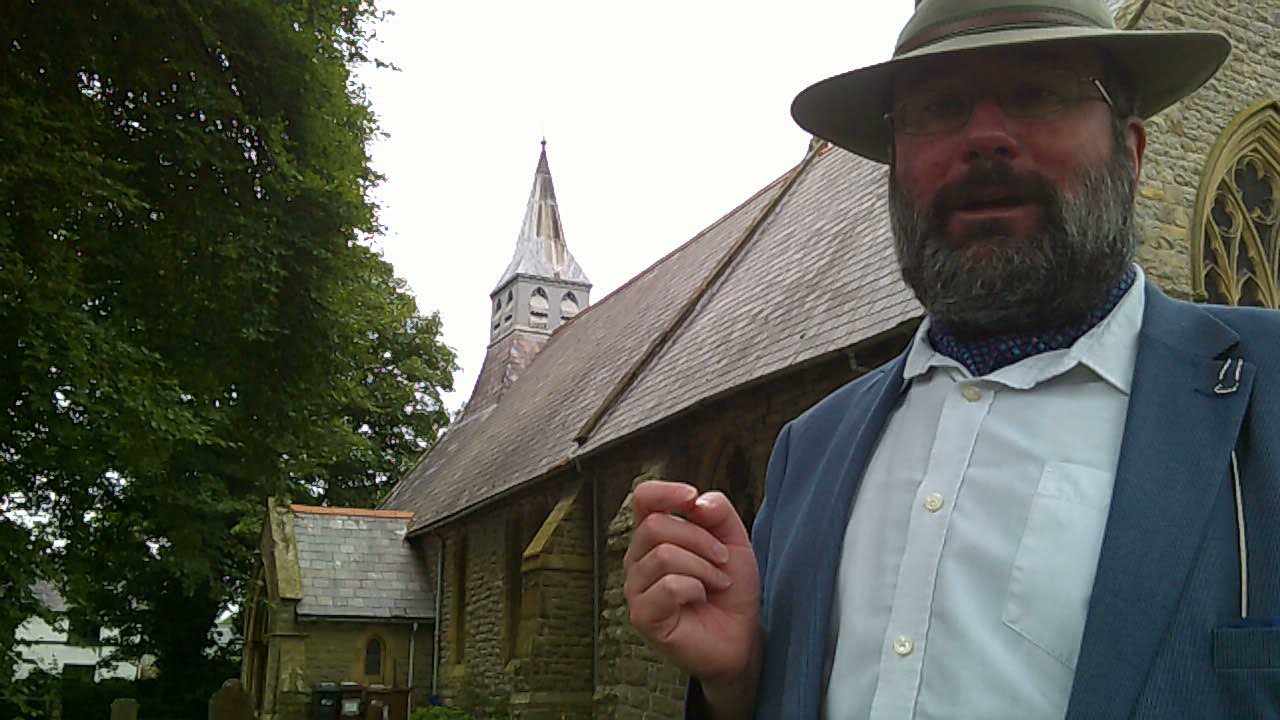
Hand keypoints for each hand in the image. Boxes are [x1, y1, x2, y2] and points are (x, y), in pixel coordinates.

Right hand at [623, 481, 761, 704]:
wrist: (742, 636)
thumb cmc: (730, 589)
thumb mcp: (734, 541)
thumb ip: (719, 512)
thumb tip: (696, 501)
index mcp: (654, 536)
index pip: (642, 498)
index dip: (665, 491)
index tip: (692, 498)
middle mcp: (638, 559)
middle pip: (655, 525)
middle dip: (700, 540)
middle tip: (721, 561)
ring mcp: (636, 589)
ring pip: (663, 555)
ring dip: (702, 568)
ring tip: (716, 583)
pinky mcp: (643, 616)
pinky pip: (668, 585)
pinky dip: (694, 588)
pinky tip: (700, 599)